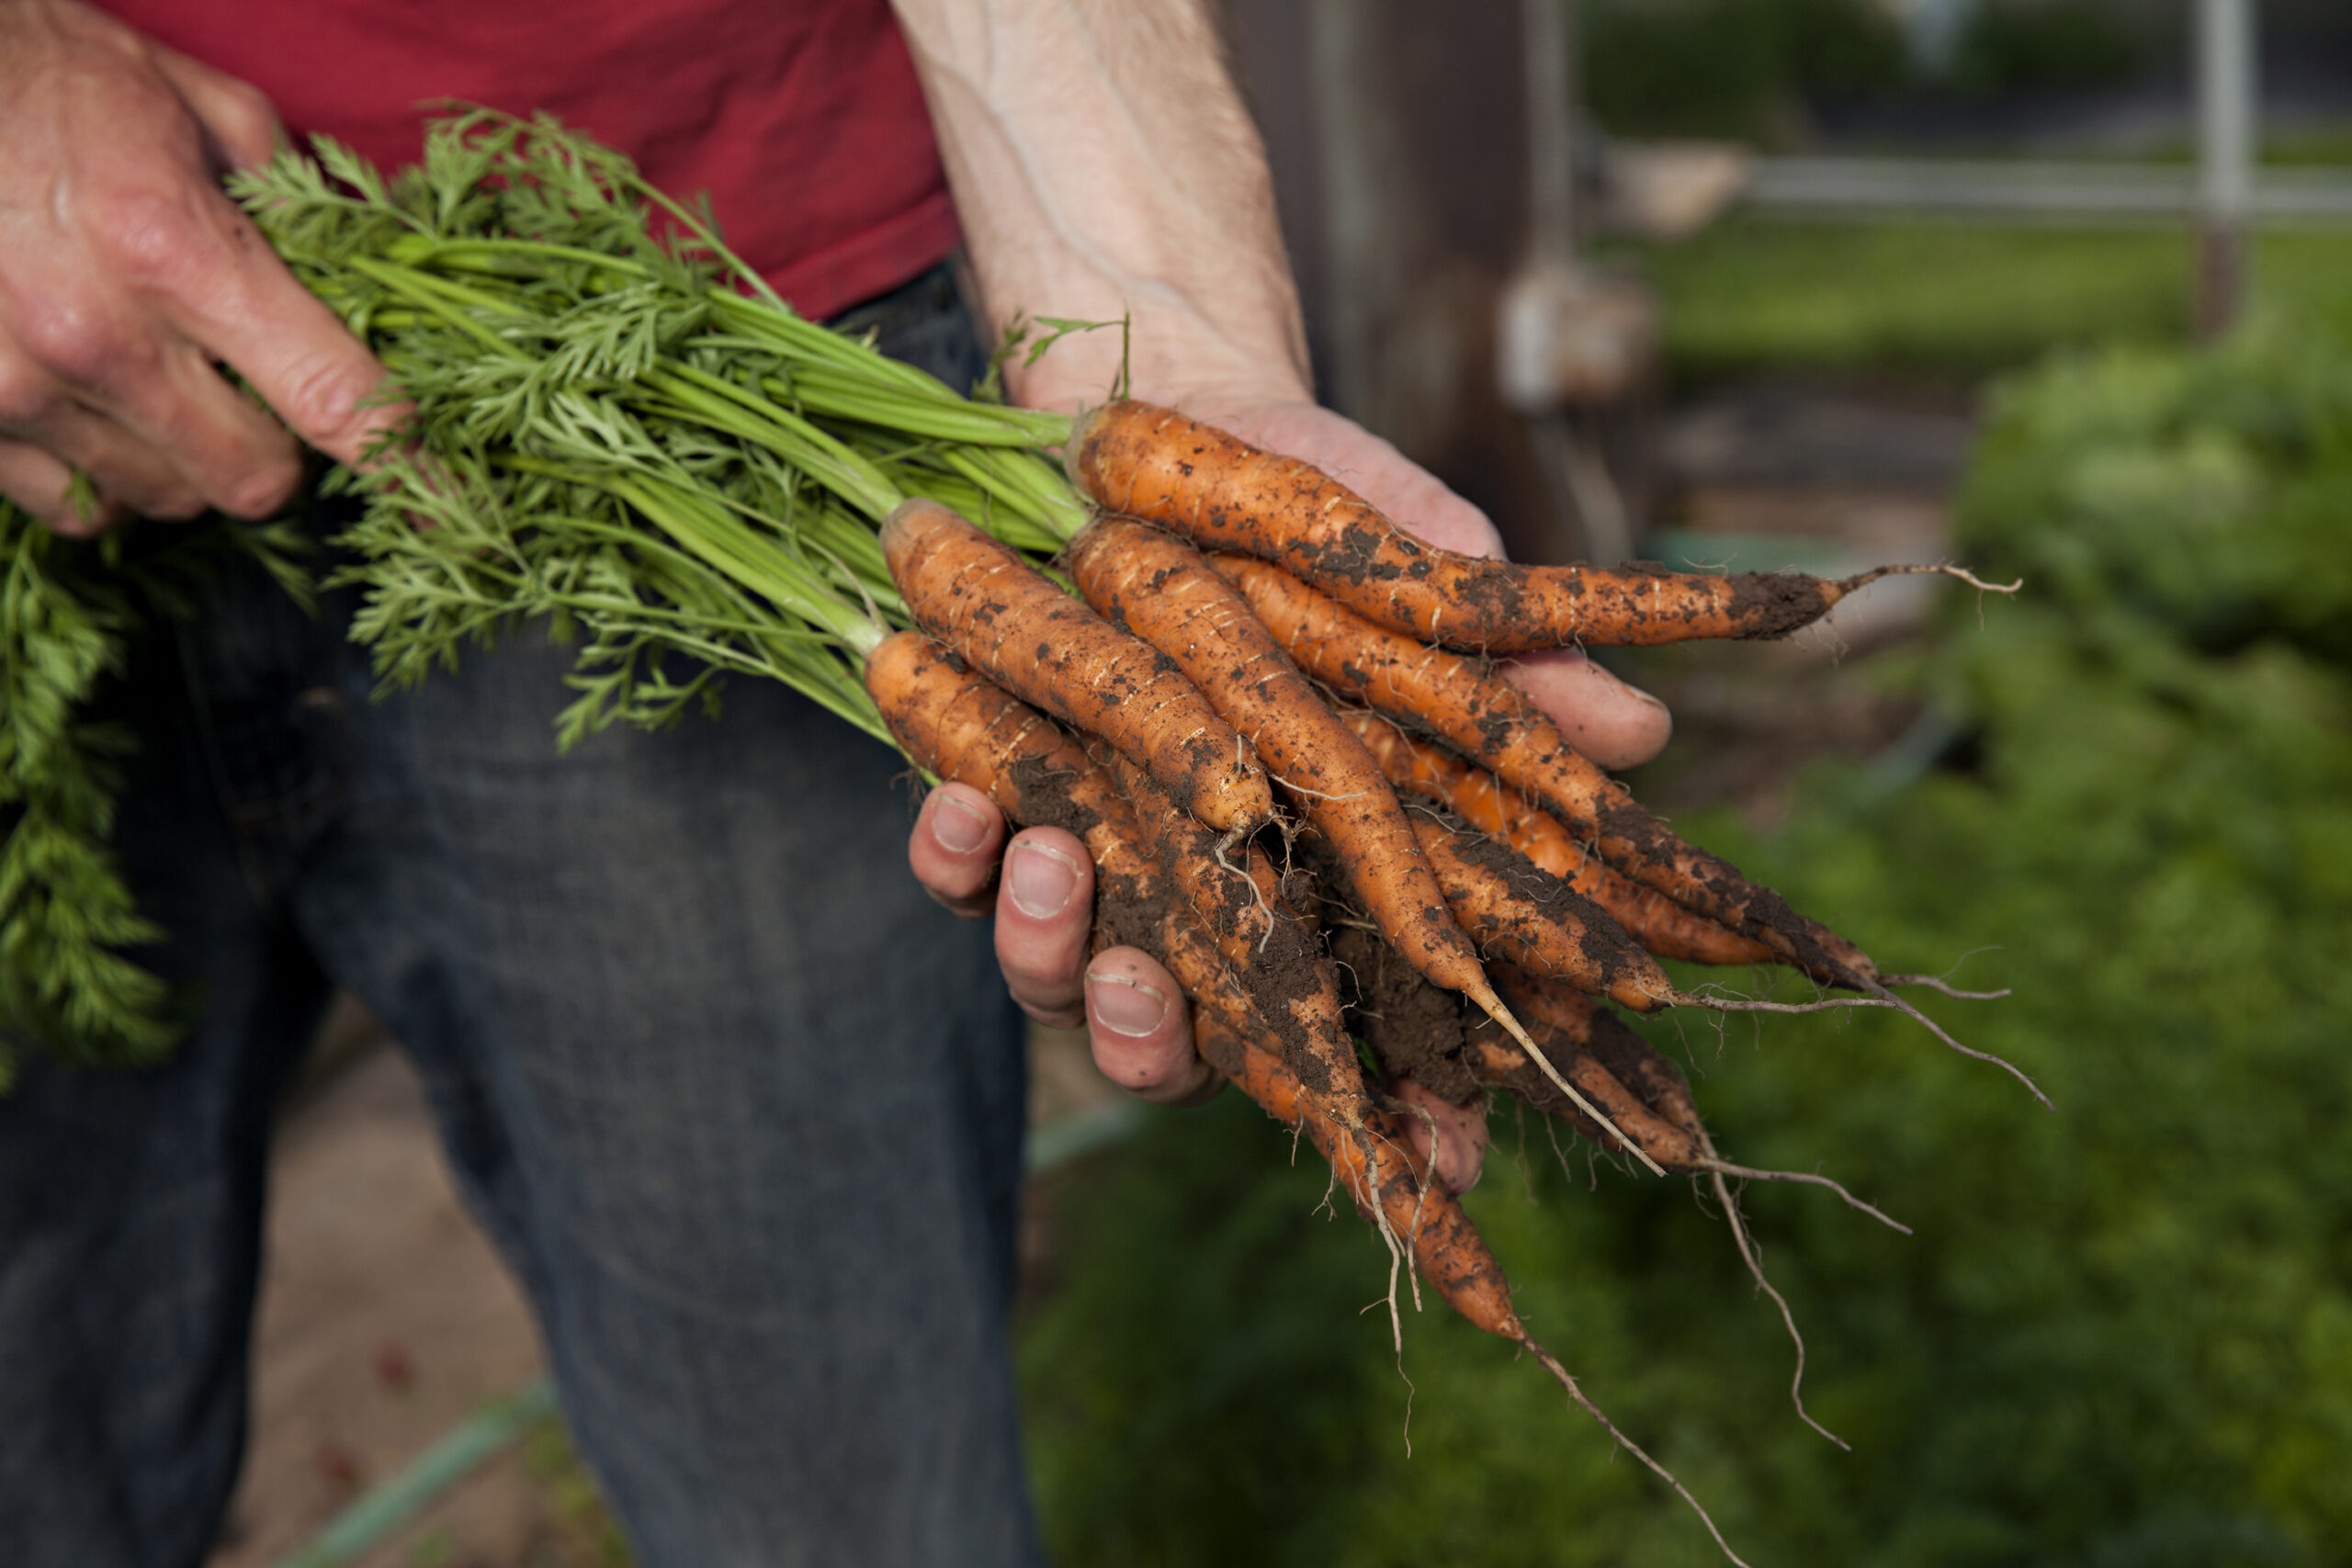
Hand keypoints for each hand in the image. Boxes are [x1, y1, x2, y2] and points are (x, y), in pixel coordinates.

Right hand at [0, 0, 396, 533]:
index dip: (405, 462)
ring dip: (192, 459)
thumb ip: (296, 195)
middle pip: (255, 479)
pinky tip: (104, 407)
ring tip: (165, 375)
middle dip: (280, 448)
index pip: (330, 396)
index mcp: (173, 250)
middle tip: (259, 388)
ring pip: (170, 497)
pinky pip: (81, 508)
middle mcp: (98, 335)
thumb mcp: (193, 104)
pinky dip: (111, 476)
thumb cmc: (51, 78)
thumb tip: (385, 261)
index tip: (450, 505)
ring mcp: (22, 387)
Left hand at [907, 397, 1674, 1192]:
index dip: (1410, 1129)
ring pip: (1057, 977)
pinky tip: (959, 800)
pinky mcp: (993, 795)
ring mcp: (1096, 860)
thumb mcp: (1412, 573)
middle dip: (1157, 1047)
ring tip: (1055, 863)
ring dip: (1048, 945)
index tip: (1440, 1164)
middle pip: (1180, 1046)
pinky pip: (957, 870)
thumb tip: (1640, 731)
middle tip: (1151, 997)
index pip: (1373, 1043)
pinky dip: (952, 851)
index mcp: (1319, 881)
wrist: (1165, 416)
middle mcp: (1201, 899)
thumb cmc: (1314, 514)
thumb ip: (1512, 666)